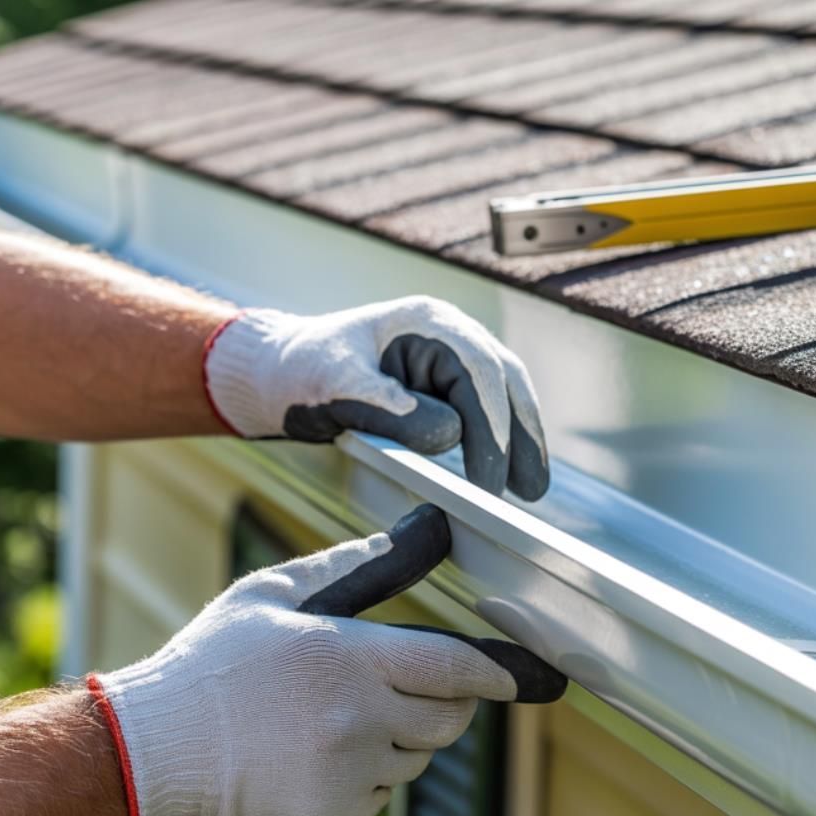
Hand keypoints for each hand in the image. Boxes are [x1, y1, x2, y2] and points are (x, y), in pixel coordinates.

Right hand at [88, 505, 564, 815]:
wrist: (158, 743)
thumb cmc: (219, 659)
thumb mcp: (281, 592)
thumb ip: (362, 564)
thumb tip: (428, 528)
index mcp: (350, 656)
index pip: (457, 668)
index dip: (498, 673)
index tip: (526, 677)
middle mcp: (359, 717)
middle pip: (451, 719)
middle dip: (447, 703)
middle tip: (402, 687)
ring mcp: (348, 770)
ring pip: (420, 757)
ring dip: (403, 739)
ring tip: (336, 718)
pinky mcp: (334, 811)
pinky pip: (383, 792)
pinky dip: (369, 775)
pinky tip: (317, 753)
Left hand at [202, 298, 548, 499]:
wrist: (283, 371)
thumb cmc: (304, 372)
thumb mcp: (338, 389)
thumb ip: (391, 409)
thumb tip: (452, 435)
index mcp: (428, 322)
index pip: (479, 375)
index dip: (492, 431)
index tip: (488, 484)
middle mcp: (450, 332)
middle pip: (506, 381)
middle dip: (523, 437)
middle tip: (532, 492)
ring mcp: (453, 355)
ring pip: (506, 395)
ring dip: (522, 440)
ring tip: (532, 490)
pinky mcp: (448, 381)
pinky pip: (488, 409)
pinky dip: (501, 440)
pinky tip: (507, 473)